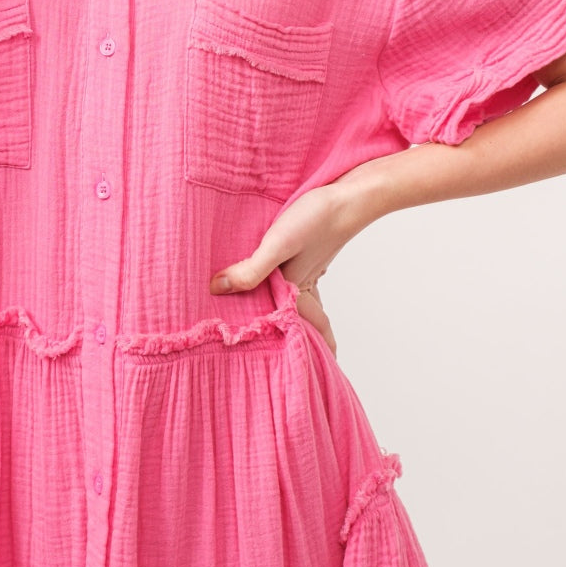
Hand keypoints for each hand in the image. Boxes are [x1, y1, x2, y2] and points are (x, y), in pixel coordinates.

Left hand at [209, 182, 357, 355]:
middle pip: (298, 320)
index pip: (299, 331)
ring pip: (296, 300)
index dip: (302, 351)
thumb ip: (251, 269)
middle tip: (279, 359)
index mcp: (296, 291)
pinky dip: (287, 287)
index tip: (298, 372)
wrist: (348, 195)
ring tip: (273, 327)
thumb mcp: (278, 245)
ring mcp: (307, 270)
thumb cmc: (317, 220)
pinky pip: (294, 279)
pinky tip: (277, 281)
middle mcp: (302, 285)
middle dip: (295, 339)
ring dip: (291, 314)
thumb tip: (217, 289)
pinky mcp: (306, 253)